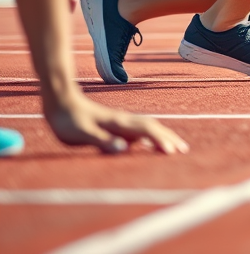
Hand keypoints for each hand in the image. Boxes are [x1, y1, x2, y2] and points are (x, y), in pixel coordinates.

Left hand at [45, 92, 188, 154]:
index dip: (160, 141)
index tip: (173, 152)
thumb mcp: (81, 134)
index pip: (146, 131)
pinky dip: (150, 136)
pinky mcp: (115, 124)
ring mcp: (121, 122)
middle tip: (184, 150)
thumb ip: (102, 141)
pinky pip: (138, 131)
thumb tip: (124, 149)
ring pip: (147, 128)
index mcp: (119, 123)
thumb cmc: (68, 120)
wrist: (60, 101)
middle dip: (169, 138)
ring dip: (163, 136)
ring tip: (174, 147)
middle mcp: (124, 121)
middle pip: (153, 127)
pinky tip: (149, 144)